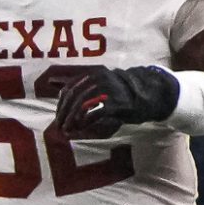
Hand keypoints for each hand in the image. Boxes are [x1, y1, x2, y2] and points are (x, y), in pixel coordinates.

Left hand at [52, 65, 180, 137]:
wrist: (149, 95)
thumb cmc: (123, 93)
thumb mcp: (102, 85)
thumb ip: (82, 86)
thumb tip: (55, 85)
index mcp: (94, 74)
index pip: (70, 87)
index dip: (62, 104)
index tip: (59, 116)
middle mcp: (99, 79)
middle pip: (74, 97)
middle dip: (64, 113)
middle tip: (60, 127)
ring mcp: (108, 90)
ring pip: (82, 104)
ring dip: (72, 119)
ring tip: (68, 130)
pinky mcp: (116, 103)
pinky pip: (95, 112)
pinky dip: (85, 121)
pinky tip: (81, 127)